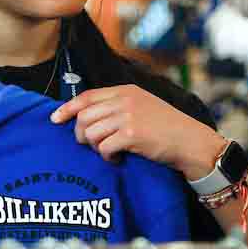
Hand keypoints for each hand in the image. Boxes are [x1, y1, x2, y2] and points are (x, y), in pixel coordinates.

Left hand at [49, 85, 223, 179]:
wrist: (192, 143)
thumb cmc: (167, 129)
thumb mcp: (142, 107)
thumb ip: (117, 106)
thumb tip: (84, 117)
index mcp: (126, 90)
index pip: (86, 96)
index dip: (67, 108)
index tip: (55, 119)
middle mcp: (125, 100)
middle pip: (84, 116)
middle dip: (81, 134)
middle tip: (92, 145)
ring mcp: (128, 116)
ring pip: (90, 133)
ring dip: (95, 147)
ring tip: (109, 151)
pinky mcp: (131, 134)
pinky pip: (103, 147)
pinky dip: (107, 156)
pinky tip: (118, 159)